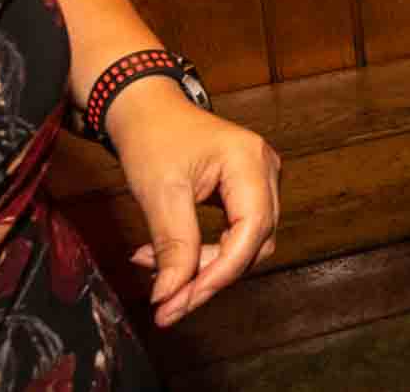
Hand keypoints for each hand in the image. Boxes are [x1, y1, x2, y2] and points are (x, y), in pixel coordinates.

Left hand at [106, 83, 280, 327]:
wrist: (145, 109)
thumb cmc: (153, 136)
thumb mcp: (159, 191)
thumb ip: (172, 245)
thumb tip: (171, 295)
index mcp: (250, 161)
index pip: (251, 230)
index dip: (219, 272)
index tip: (181, 301)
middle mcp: (264, 171)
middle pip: (253, 241)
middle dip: (208, 274)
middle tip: (166, 300)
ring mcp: (259, 180)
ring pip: (245, 243)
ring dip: (203, 265)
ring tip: (154, 267)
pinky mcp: (244, 190)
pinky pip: (234, 233)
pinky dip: (202, 252)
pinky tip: (166, 256)